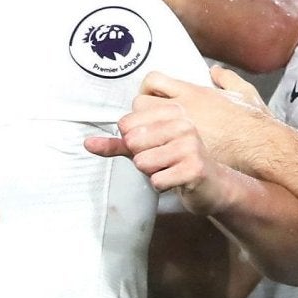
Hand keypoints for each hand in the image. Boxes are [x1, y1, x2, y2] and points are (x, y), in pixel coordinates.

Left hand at [83, 91, 231, 213]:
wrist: (211, 183)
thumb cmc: (175, 161)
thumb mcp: (145, 147)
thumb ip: (116, 144)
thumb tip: (87, 143)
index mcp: (171, 111)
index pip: (126, 124)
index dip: (132, 141)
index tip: (153, 145)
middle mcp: (183, 124)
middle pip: (133, 142)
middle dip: (141, 158)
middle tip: (162, 160)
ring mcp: (191, 145)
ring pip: (142, 162)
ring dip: (151, 172)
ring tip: (169, 169)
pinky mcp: (194, 168)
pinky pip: (156, 180)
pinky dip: (161, 185)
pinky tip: (176, 180)